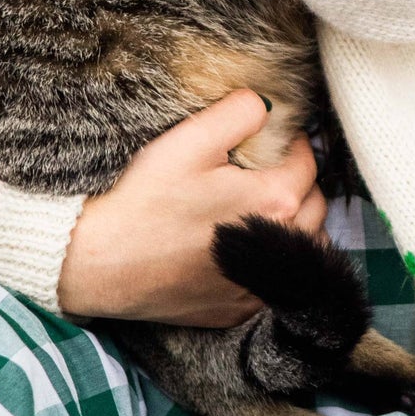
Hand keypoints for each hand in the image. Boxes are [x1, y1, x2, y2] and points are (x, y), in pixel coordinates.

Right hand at [57, 91, 328, 324]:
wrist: (99, 264)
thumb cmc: (143, 200)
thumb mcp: (188, 140)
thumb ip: (240, 113)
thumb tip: (270, 105)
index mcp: (275, 199)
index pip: (307, 160)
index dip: (290, 143)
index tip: (268, 141)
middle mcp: (279, 246)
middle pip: (315, 203)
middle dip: (298, 182)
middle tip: (264, 171)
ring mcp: (260, 285)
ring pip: (304, 245)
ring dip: (294, 224)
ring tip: (259, 208)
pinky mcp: (239, 309)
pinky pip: (277, 282)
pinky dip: (272, 262)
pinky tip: (242, 247)